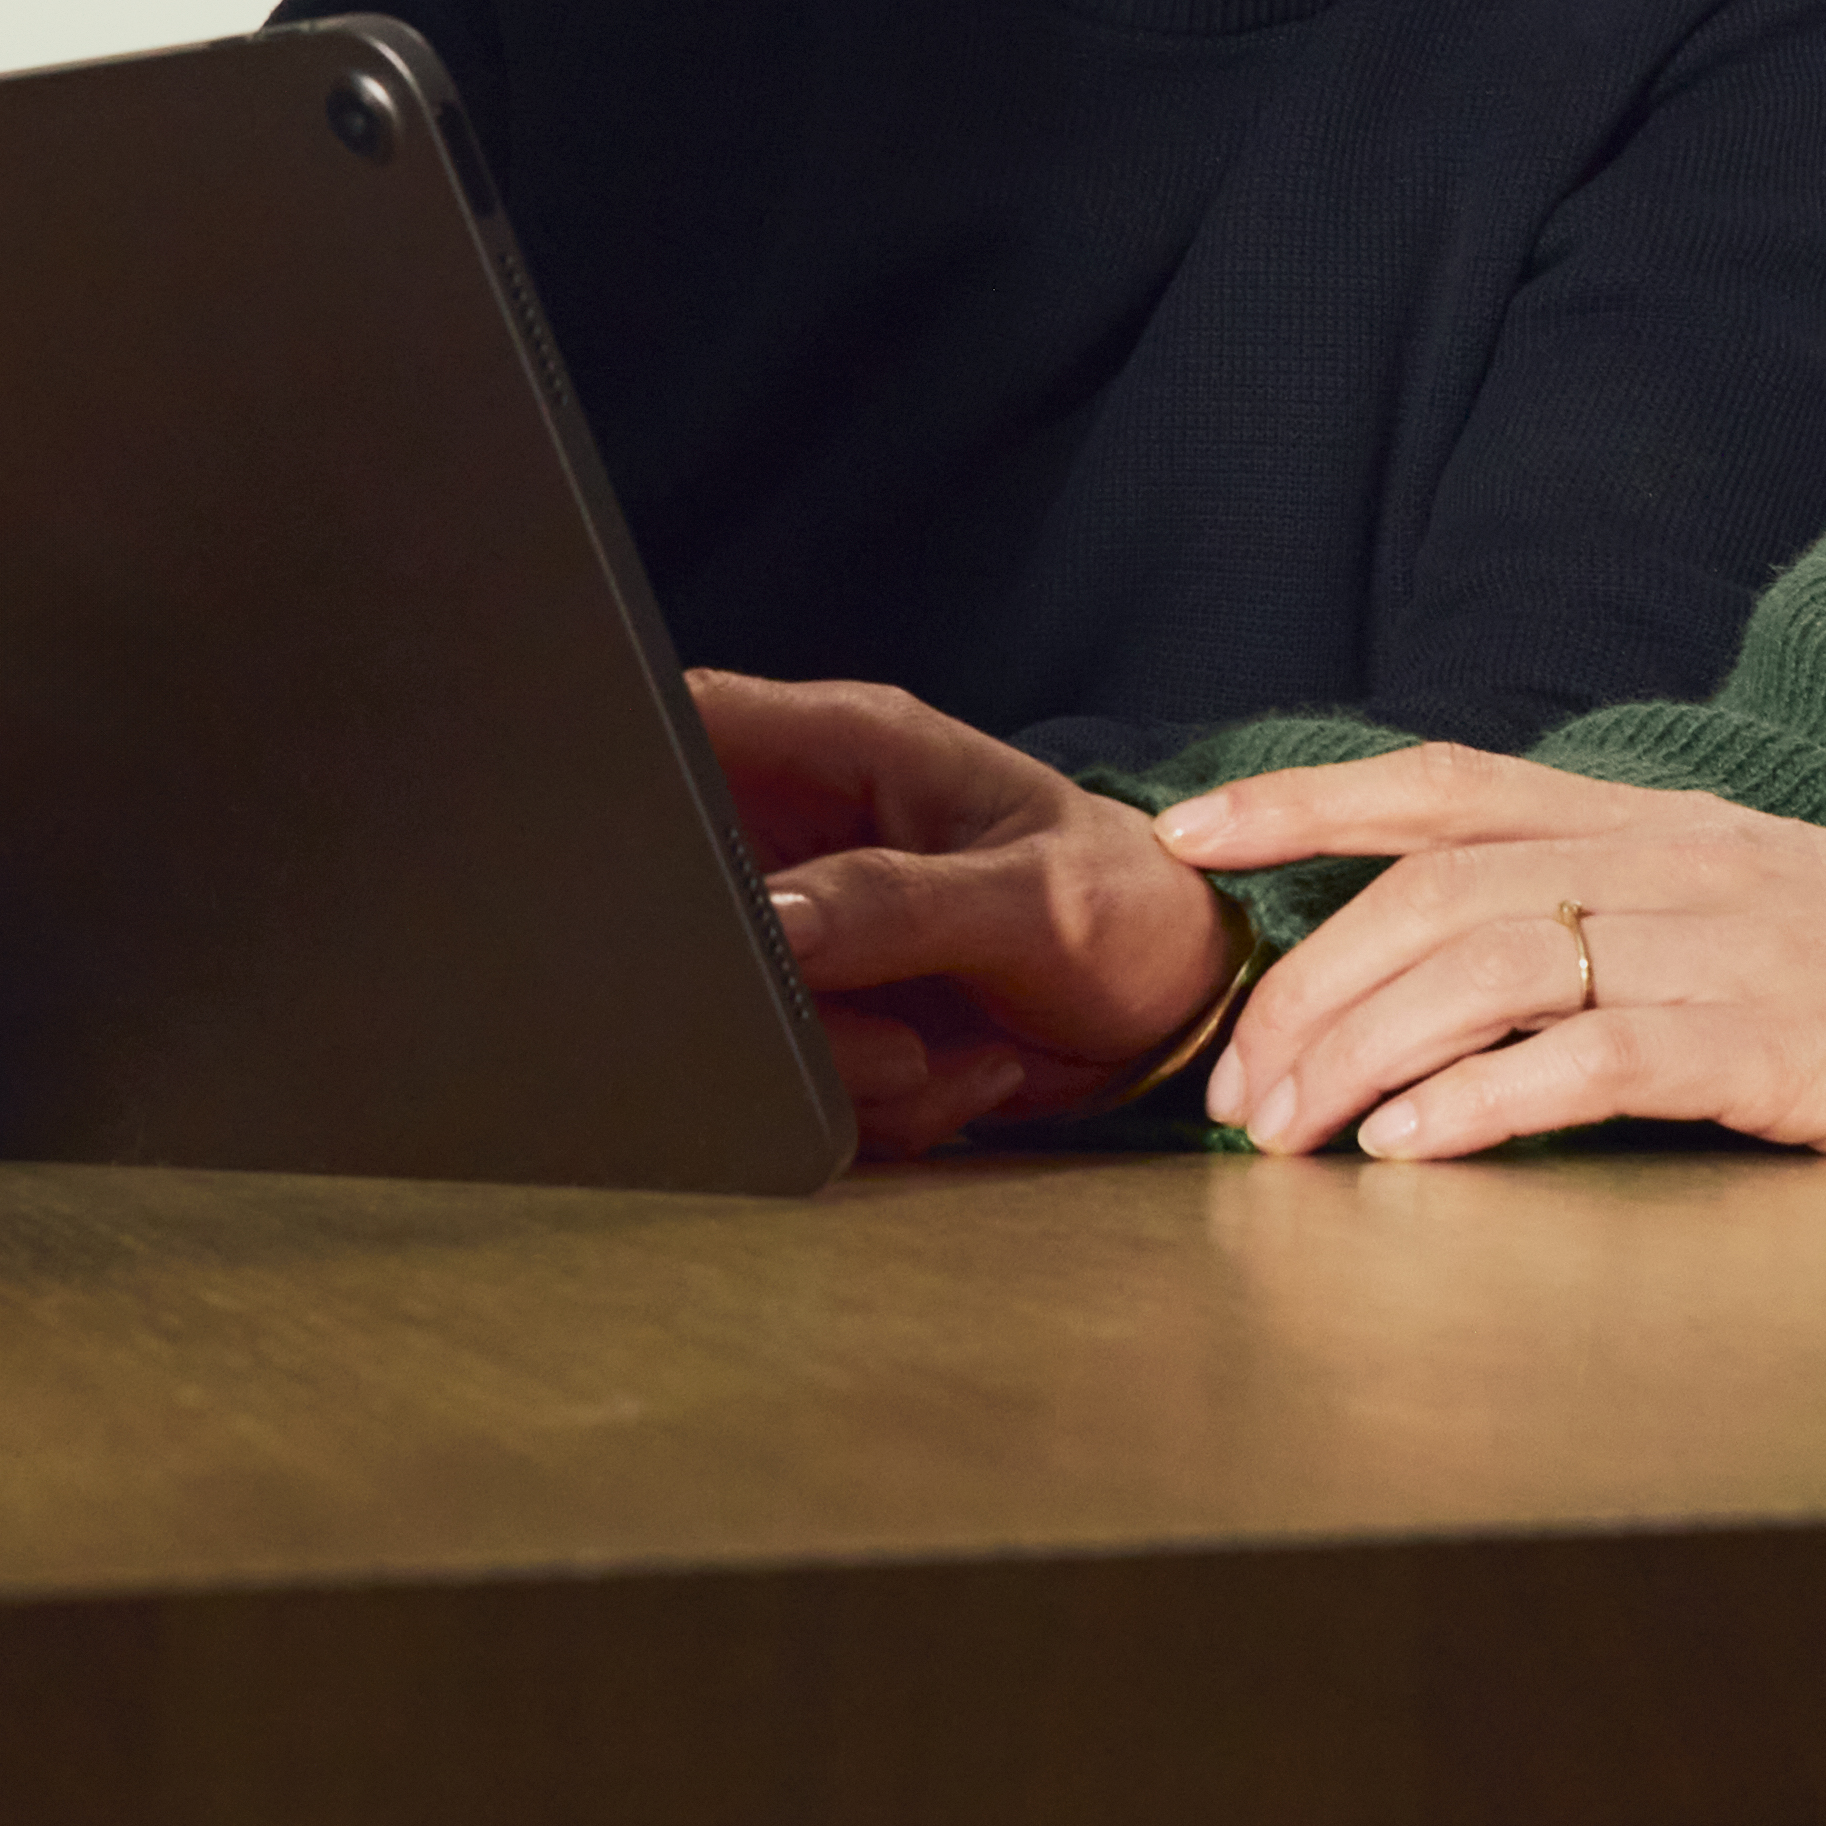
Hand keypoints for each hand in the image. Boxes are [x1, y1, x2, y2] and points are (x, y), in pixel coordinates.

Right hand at [697, 670, 1228, 1155]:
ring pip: (742, 1009)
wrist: (1178, 1012)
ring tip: (949, 1053)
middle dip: (778, 993)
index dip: (647, 775)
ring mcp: (817, 927)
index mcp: (852, 752)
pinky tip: (963, 1072)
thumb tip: (771, 918)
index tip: (673, 870)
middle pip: (696, 901)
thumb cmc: (1133, 908)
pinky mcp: (832, 1008)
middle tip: (891, 1028)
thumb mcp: (1032, 901)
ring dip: (846, 1065)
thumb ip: (897, 903)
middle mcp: (817, 833)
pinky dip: (878, 1103)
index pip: (700, 722)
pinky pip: (798, 1073)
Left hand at [1171, 747, 1825, 1163]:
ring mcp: (1722, 945)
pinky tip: (1415, 1150)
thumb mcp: (1734, 901)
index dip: (1303, 797)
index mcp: (1652, 819)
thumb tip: (1445, 965)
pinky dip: (1487, 1100)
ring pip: (1489, 966)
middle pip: (1433, 894)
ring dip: (1363, 1053)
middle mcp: (1670, 860)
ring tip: (1288, 1137)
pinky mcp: (1773, 1041)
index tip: (1187, 833)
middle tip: (1238, 1093)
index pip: (1442, 784)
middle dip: (1309, 989)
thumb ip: (1604, 907)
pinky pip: (1595, 1056)